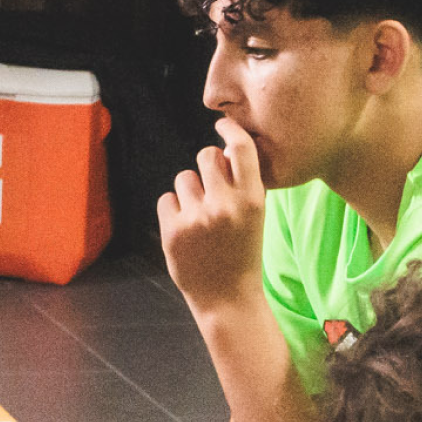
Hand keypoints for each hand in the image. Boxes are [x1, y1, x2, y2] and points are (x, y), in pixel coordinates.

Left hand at [158, 116, 266, 316]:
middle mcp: (226, 204)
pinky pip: (166, 199)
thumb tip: (221, 152)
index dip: (230, 130)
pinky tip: (186, 231)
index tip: (222, 124)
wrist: (228, 298)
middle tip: (210, 190)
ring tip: (200, 219)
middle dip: (206, 167)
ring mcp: (197, 217)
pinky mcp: (173, 230)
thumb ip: (241, 186)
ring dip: (189, 193)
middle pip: (206, 156)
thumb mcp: (255, 217)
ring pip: (183, 178)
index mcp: (253, 199)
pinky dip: (173, 211)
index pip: (242, 149)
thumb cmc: (242, 253)